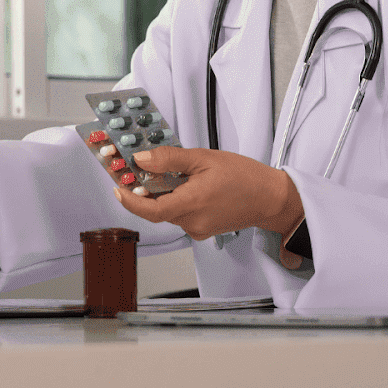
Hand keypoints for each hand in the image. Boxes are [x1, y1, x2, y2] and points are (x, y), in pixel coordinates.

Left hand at [113, 146, 305, 267]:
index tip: (118, 188)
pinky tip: (188, 185)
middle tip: (140, 170)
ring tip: (174, 173)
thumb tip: (141, 159)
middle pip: (157, 209)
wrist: (269, 198)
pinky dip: (177, 200)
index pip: (151, 211)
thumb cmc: (244, 177)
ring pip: (169, 211)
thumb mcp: (204, 158)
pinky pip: (181, 215)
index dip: (130, 201)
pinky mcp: (203, 230)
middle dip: (147, 191)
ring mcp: (198, 229)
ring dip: (164, 194)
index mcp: (193, 202)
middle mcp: (193, 221)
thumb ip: (170, 159)